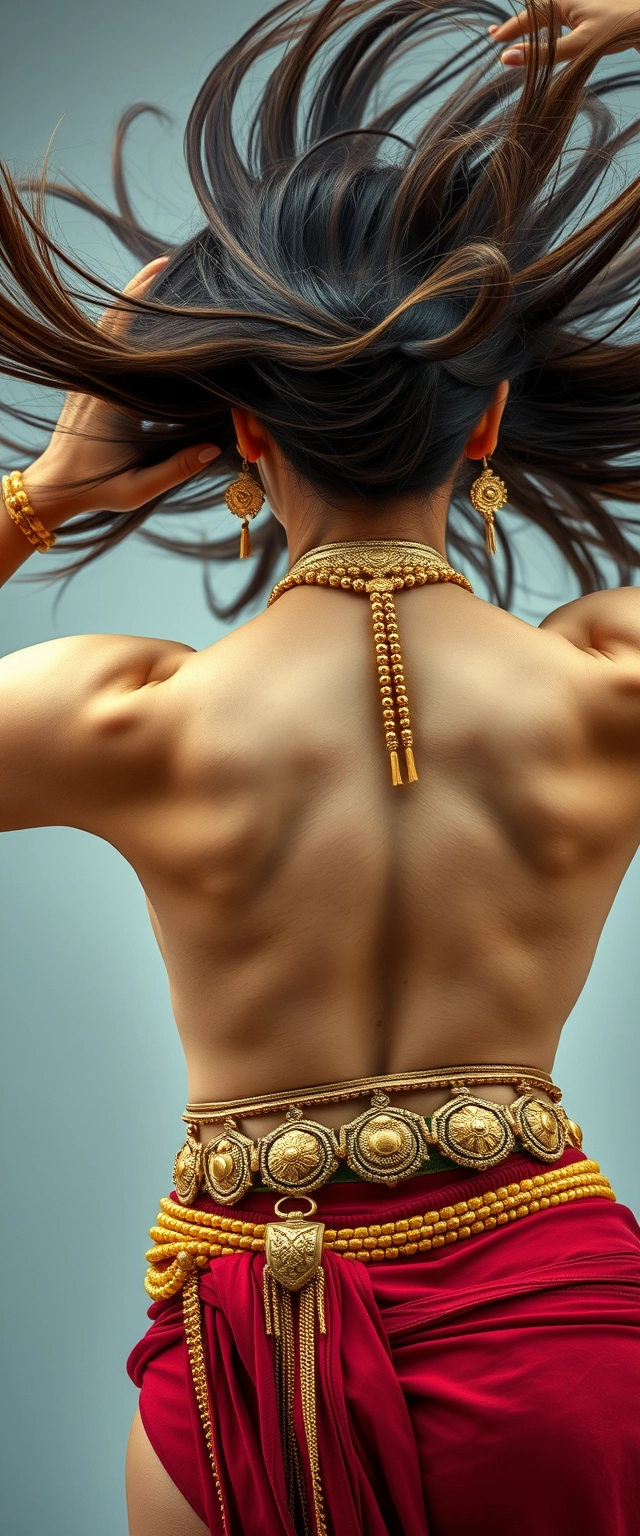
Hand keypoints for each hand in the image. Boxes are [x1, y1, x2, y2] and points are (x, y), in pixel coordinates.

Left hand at [21, 259, 220, 528]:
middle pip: (121, 316)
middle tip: (175, 259)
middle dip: (146, 287)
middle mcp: (99, 376)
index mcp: (112, 396)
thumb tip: (216, 446)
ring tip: (160, 271)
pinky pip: (106, 336)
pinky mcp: (90, 378)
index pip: (137, 341)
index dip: (154, 308)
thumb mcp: (137, 487)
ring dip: (134, 296)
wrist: (55, 485)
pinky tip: (142, 306)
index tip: (178, 282)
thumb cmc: (96, 487)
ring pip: (110, 321)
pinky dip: (124, 315)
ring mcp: (92, 374)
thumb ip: (176, 469)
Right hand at [489, 1, 639, 67]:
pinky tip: (547, 37)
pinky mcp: (590, 12)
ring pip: (548, 16)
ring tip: (515, 37)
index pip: (528, 17)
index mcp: (561, 0)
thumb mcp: (578, 46)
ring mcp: (580, 4)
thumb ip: (543, 55)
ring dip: (531, 27)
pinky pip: (561, 19)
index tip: (493, 41)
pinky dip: (549, 29)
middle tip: (496, 37)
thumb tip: (507, 59)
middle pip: (536, 13)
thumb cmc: (616, 29)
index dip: (509, 30)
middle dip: (517, 25)